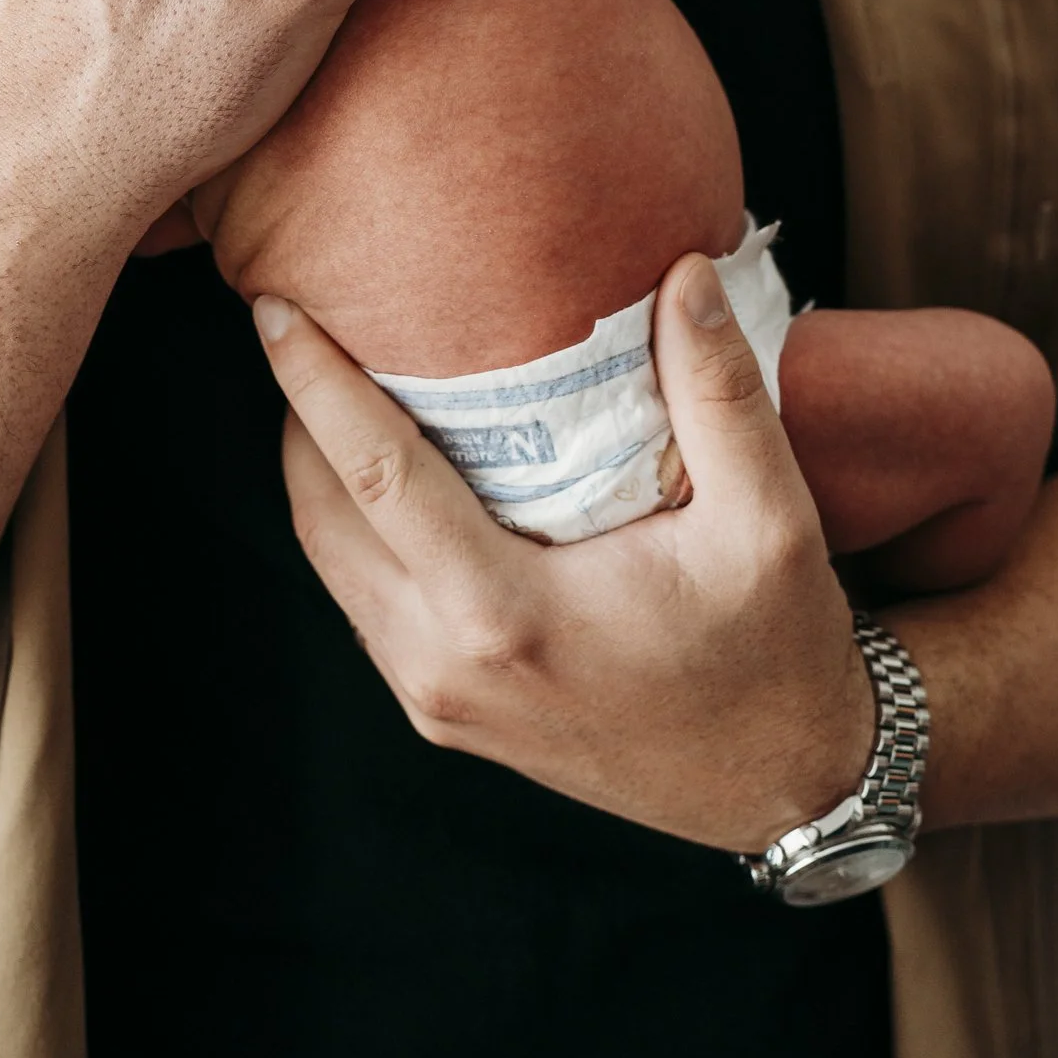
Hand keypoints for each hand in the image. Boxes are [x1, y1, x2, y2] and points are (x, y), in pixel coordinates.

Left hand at [257, 249, 874, 849]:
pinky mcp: (445, 714)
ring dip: (320, 473)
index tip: (273, 309)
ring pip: (333, 566)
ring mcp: (437, 701)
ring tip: (335, 381)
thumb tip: (683, 269)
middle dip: (299, 417)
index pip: (374, 476)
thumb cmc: (776, 652)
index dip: (314, 384)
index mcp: (507, 616)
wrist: (784, 788)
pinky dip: (356, 527)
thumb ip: (720, 389)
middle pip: (323, 519)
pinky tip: (388, 469)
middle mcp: (447, 666)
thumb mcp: (771, 518)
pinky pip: (366, 604)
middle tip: (303, 321)